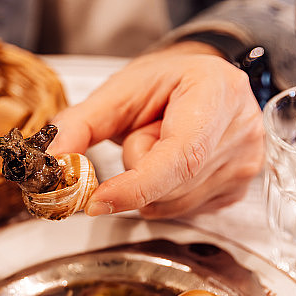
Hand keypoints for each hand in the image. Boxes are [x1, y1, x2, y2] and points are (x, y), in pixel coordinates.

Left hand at [49, 41, 263, 218]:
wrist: (199, 84)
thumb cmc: (166, 83)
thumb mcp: (119, 92)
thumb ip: (80, 125)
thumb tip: (51, 161)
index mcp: (217, 94)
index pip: (180, 157)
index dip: (136, 186)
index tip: (97, 200)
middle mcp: (240, 131)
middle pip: (169, 187)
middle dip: (135, 171)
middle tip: (143, 134)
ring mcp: (244, 165)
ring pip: (171, 206)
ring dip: (149, 185)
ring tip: (161, 145)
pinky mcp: (237, 191)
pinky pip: (182, 212)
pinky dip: (164, 194)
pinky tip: (172, 163)